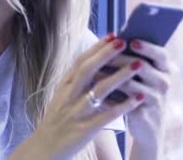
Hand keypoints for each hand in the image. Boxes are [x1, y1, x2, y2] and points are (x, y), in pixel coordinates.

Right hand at [28, 34, 145, 159]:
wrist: (44, 150)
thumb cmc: (58, 120)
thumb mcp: (63, 96)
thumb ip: (77, 80)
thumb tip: (96, 58)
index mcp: (64, 86)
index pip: (80, 61)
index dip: (97, 47)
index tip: (113, 35)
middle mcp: (69, 97)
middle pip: (88, 70)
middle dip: (107, 55)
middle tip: (125, 42)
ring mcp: (76, 113)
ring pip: (100, 91)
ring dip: (121, 76)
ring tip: (138, 65)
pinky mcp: (85, 130)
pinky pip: (107, 116)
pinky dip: (123, 106)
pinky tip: (138, 98)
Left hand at [107, 40, 175, 153]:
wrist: (149, 127)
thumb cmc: (142, 93)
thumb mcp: (145, 76)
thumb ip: (134, 58)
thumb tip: (114, 38)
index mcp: (166, 69)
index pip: (161, 54)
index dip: (147, 47)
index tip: (132, 41)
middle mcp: (164, 83)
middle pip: (143, 66)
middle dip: (121, 59)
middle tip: (105, 55)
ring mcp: (155, 99)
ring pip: (131, 83)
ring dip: (111, 77)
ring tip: (95, 72)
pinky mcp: (143, 114)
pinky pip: (123, 102)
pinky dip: (109, 96)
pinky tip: (97, 92)